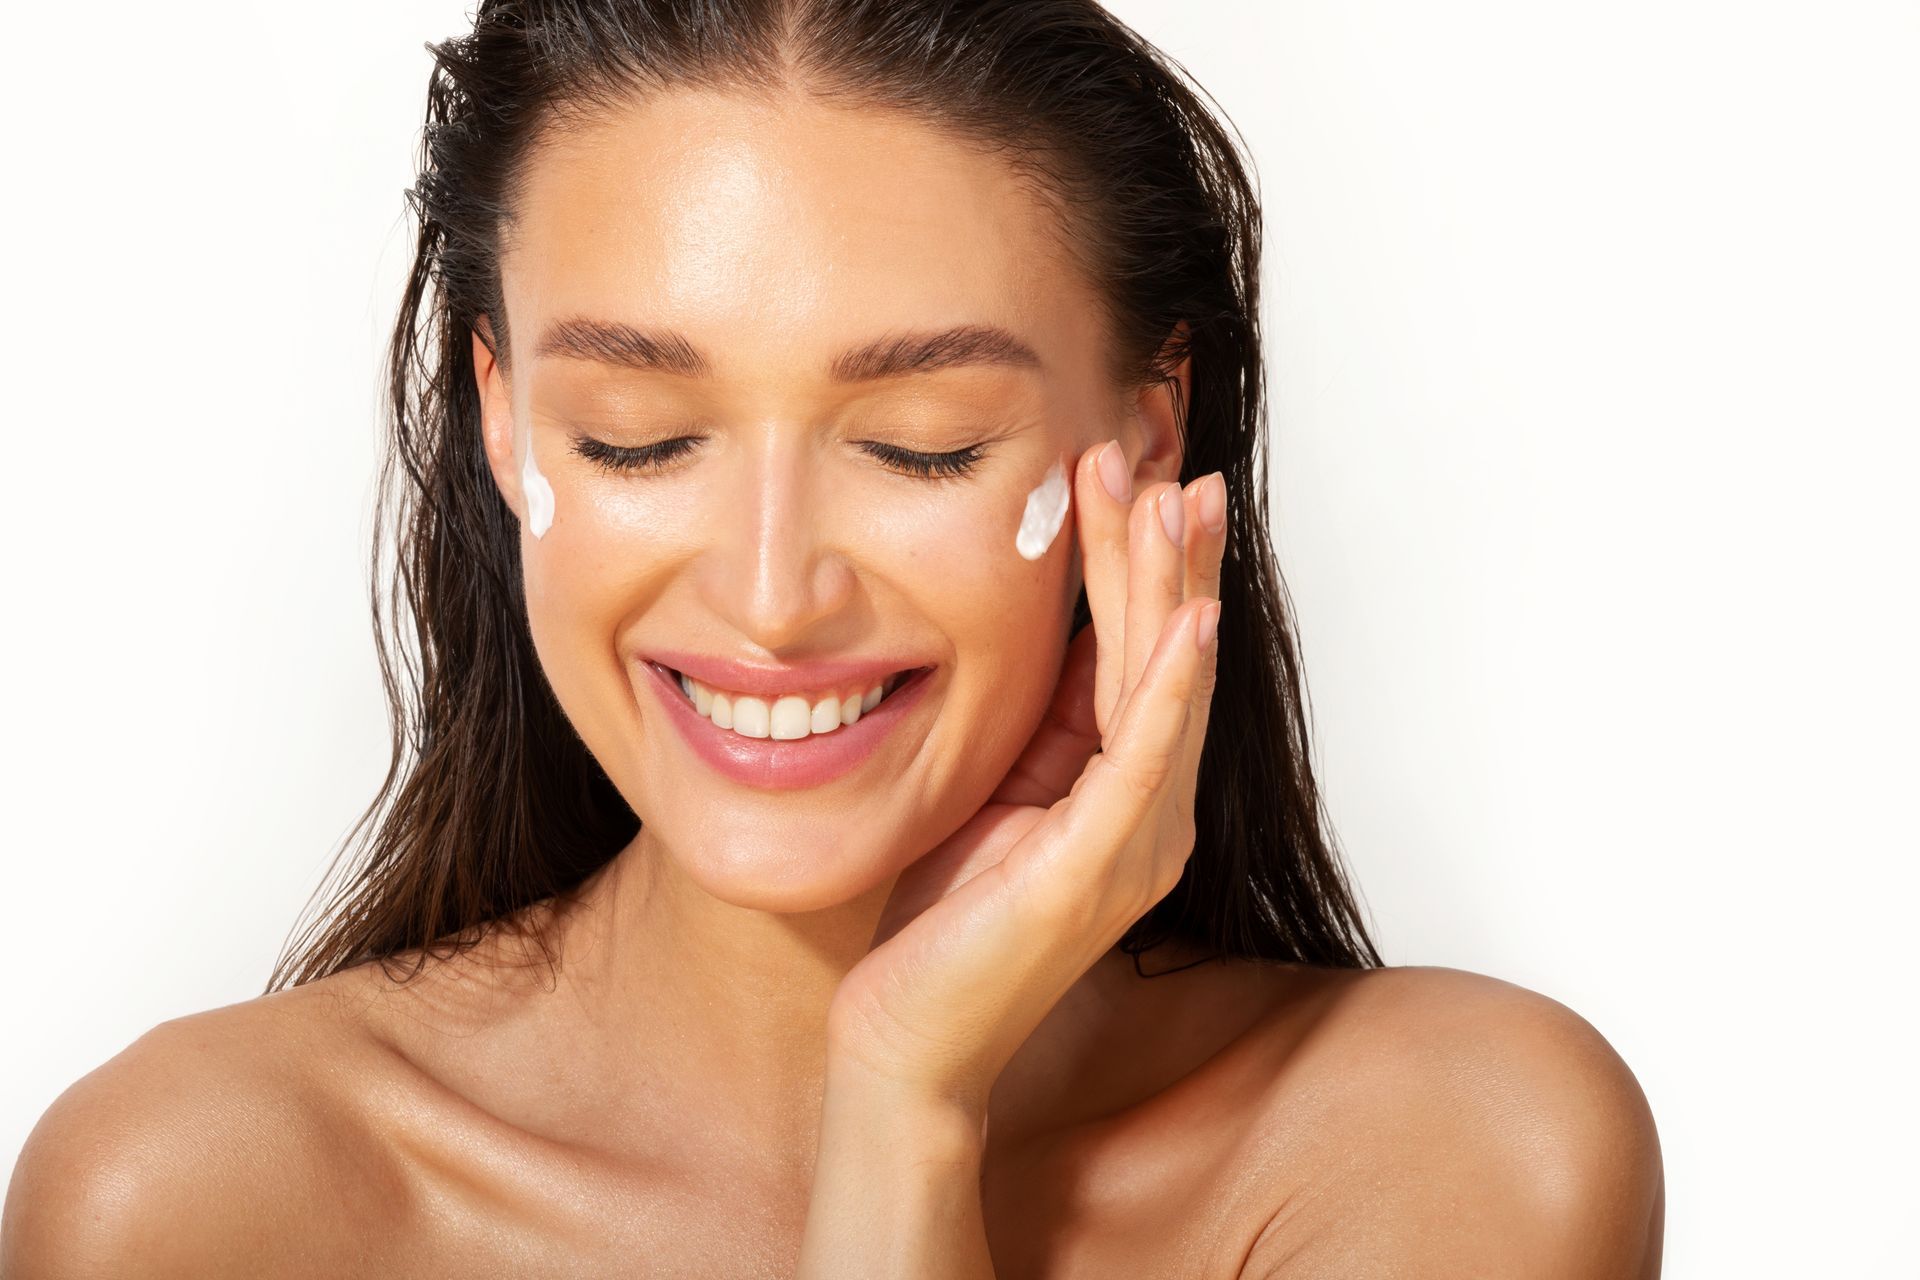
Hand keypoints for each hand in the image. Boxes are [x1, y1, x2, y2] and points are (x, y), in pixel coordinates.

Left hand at [825, 439, 1228, 1118]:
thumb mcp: (996, 791)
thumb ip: (1043, 723)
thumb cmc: (942, 920)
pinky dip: (1170, 686)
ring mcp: (1135, 843)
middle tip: (1159, 446)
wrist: (909, 1044)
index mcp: (1124, 791)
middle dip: (1165, 546)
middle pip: (1169, 651)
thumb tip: (1068, 630)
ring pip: (1168, 685)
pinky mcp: (1099, 870)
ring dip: (1169, 584)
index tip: (1134, 467)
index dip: (1143, 558)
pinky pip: (1146, 760)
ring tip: (1167, 493)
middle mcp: (1151, 812)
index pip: (1142, 650)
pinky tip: (1187, 622)